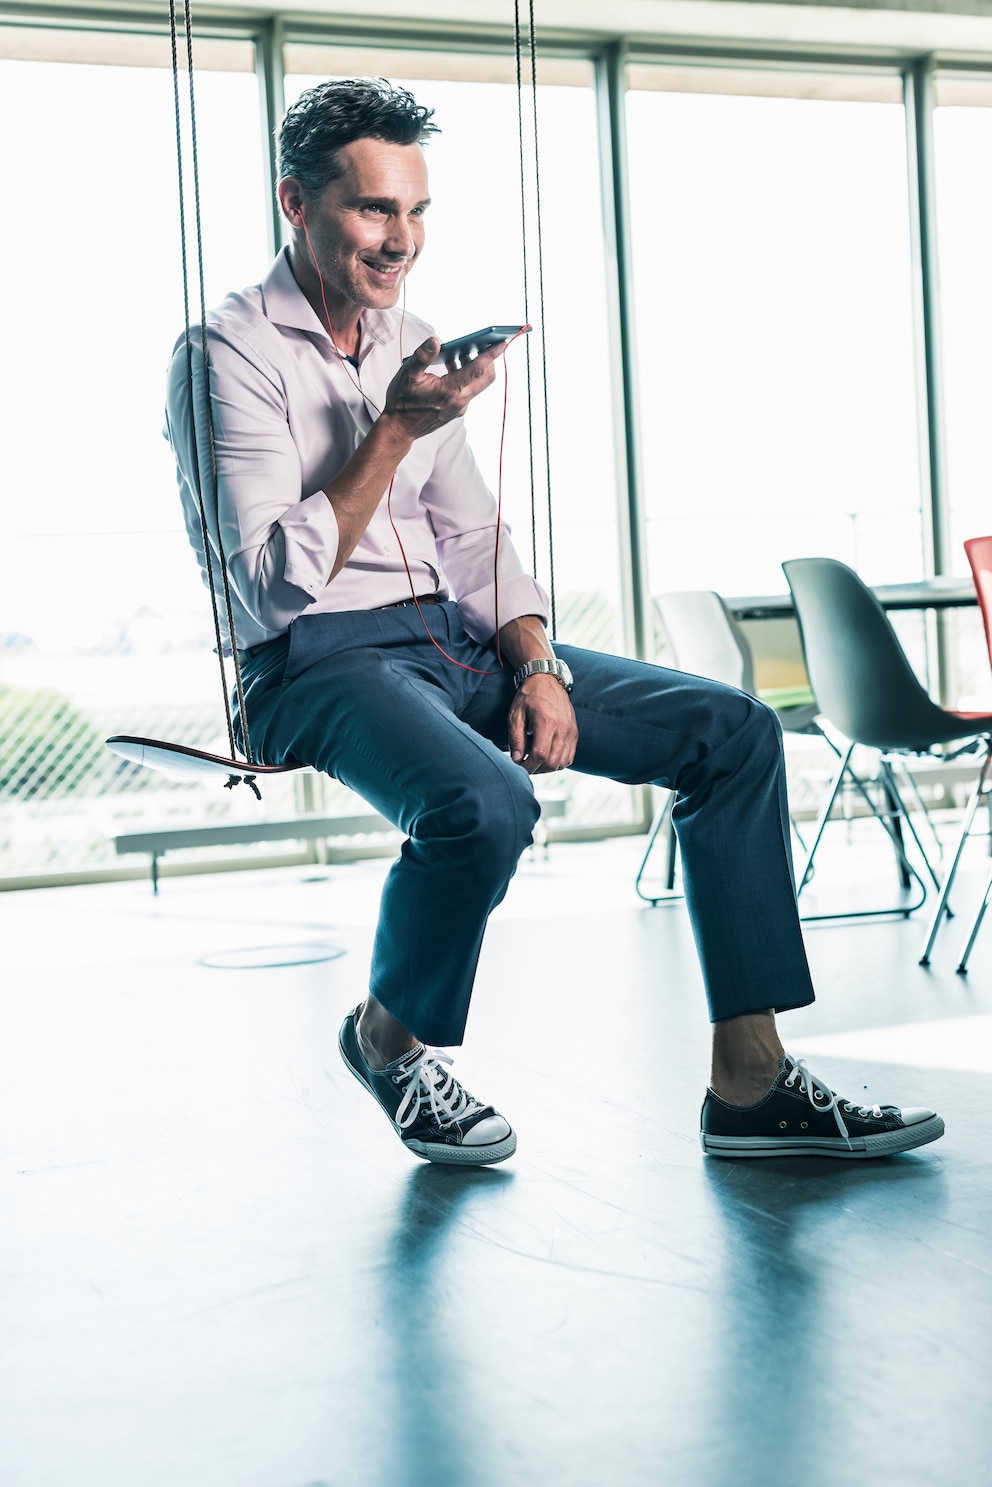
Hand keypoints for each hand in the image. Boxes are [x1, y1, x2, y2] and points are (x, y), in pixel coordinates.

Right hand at [380, 335, 504, 442]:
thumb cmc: (401, 402)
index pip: (477, 369)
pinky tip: (451, 367)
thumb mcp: (407, 375)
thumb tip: (434, 340)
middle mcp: (459, 402)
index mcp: (449, 391)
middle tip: (482, 343)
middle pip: (486, 378)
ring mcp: (459, 408)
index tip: (502, 342)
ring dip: (474, 367)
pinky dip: (466, 376)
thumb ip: (422, 356)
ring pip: (478, 385)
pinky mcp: (457, 411)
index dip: (491, 354)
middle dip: (489, 360)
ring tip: (459, 352)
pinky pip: (469, 390)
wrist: (399, 429)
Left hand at [507, 675, 577, 774]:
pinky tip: (547, 755)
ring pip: (562, 763)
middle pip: (552, 763)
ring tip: (535, 761)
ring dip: (548, 767)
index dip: (529, 766)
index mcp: (546, 723)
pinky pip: (569, 757)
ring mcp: (571, 732)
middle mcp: (562, 729)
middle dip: (537, 769)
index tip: (520, 767)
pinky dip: (558, 762)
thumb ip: (516, 739)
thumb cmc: (528, 696)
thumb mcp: (516, 716)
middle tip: (526, 765)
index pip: (540, 755)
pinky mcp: (574, 733)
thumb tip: (516, 760)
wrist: (547, 680)